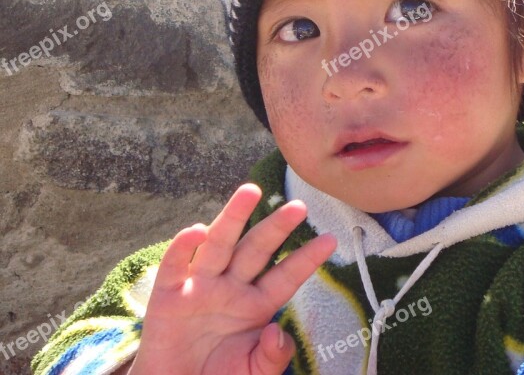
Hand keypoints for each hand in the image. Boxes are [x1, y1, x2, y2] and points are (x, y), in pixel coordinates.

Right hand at [128, 184, 336, 374]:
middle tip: (299, 206)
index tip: (331, 239)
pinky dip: (183, 247)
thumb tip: (278, 333)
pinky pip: (175, 266)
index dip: (306, 258)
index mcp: (256, 304)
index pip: (285, 276)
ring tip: (251, 192)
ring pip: (220, 245)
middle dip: (276, 227)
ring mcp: (200, 288)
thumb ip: (272, 357)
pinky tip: (197, 231)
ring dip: (233, 217)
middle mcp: (230, 288)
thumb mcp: (253, 373)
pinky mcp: (168, 296)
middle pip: (256, 250)